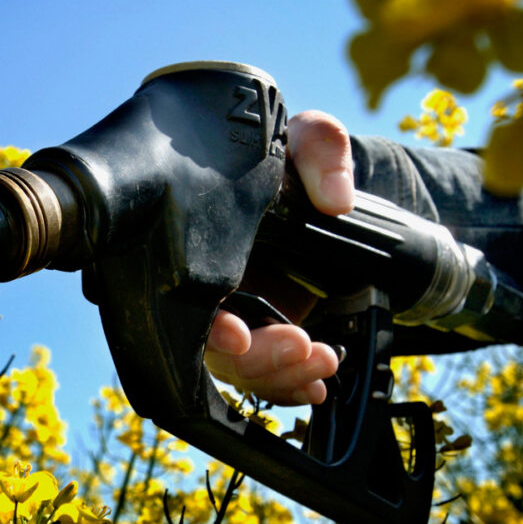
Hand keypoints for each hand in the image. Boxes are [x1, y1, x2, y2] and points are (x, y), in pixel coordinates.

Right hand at [204, 111, 353, 404]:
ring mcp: (229, 312)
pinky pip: (259, 374)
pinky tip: (315, 383)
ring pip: (236, 369)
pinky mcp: (255, 330)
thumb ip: (322, 149)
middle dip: (256, 359)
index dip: (208, 327)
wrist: (303, 185)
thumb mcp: (307, 138)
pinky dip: (286, 385)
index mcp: (197, 243)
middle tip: (303, 345)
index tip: (239, 336)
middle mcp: (203, 284)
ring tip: (324, 360)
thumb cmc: (287, 158)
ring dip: (279, 375)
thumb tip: (337, 199)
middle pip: (210, 348)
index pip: (185, 298)